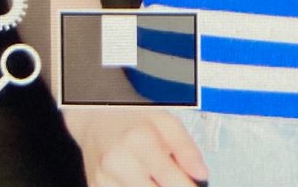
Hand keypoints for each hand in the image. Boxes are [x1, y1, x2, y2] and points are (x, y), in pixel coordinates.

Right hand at [64, 105, 209, 186]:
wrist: (96, 118)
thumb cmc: (134, 118)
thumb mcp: (165, 121)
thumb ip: (186, 147)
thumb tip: (201, 174)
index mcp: (138, 139)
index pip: (168, 176)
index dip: (185, 186)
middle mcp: (117, 161)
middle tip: (175, 179)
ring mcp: (103, 179)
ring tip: (155, 176)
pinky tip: (141, 179)